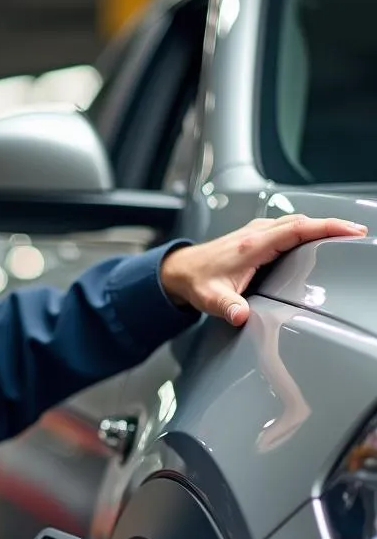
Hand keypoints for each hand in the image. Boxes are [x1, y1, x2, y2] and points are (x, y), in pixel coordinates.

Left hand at [159, 215, 367, 326]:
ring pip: (294, 223)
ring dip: (319, 226)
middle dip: (331, 225)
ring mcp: (255, 232)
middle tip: (358, 234)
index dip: (325, 227)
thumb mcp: (210, 299)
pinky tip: (316, 239)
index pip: (295, 229)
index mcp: (251, 246)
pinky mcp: (255, 236)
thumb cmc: (196, 282)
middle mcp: (255, 234)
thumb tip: (241, 316)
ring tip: (344, 235)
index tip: (350, 230)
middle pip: (301, 222)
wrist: (179, 271)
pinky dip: (306, 230)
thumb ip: (227, 307)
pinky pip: (287, 227)